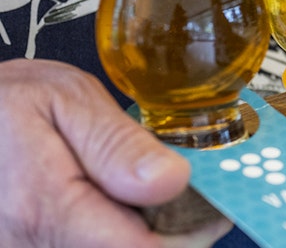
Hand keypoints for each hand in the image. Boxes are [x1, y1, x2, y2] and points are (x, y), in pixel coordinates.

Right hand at [0, 59, 232, 247]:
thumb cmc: (7, 105)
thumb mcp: (64, 99)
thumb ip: (116, 143)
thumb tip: (173, 181)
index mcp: (46, 211)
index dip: (192, 232)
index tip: (216, 200)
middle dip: (173, 232)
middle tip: (191, 193)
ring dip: (145, 233)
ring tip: (149, 192)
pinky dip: (117, 233)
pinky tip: (119, 206)